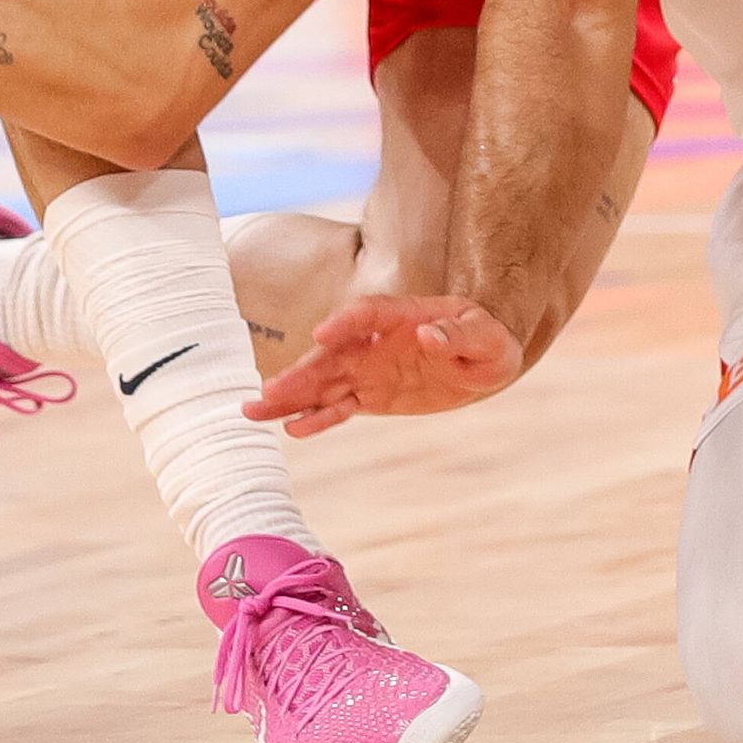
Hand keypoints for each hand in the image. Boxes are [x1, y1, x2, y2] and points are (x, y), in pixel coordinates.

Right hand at [242, 296, 522, 433]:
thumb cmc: (489, 342)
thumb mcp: (487, 338)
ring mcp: (370, 369)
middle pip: (332, 354)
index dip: (345, 323)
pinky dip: (318, 418)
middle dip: (301, 372)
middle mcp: (377, 341)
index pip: (368, 314)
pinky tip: (292, 428)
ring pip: (324, 382)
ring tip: (254, 410)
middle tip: (268, 390)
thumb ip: (461, 334)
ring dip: (291, 396)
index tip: (322, 336)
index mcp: (405, 315)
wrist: (485, 363)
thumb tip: (430, 333)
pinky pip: (339, 407)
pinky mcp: (370, 396)